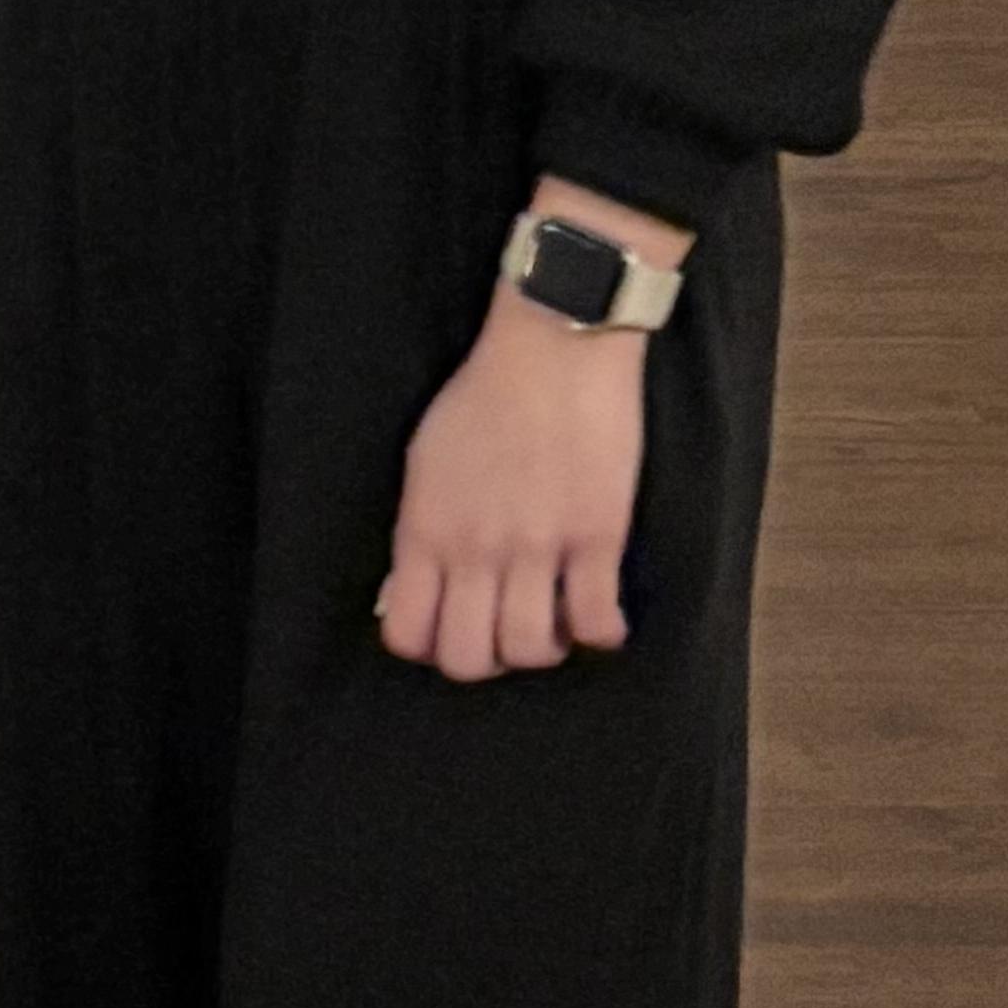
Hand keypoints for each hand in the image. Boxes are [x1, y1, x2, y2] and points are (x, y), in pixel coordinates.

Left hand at [376, 180, 685, 682]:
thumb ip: (420, 529)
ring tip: (551, 619)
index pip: (408, 632)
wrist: (554, 348)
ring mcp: (538, 546)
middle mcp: (475, 548)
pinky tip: (599, 618)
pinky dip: (599, 634)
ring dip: (541, 646)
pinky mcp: (597, 537)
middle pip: (469, 658)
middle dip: (484, 659)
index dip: (427, 645)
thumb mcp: (424, 461)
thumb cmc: (483, 396)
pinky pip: (595, 622)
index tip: (449, 629)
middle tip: (502, 631)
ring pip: (530, 650)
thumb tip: (411, 589)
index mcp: (425, 528)